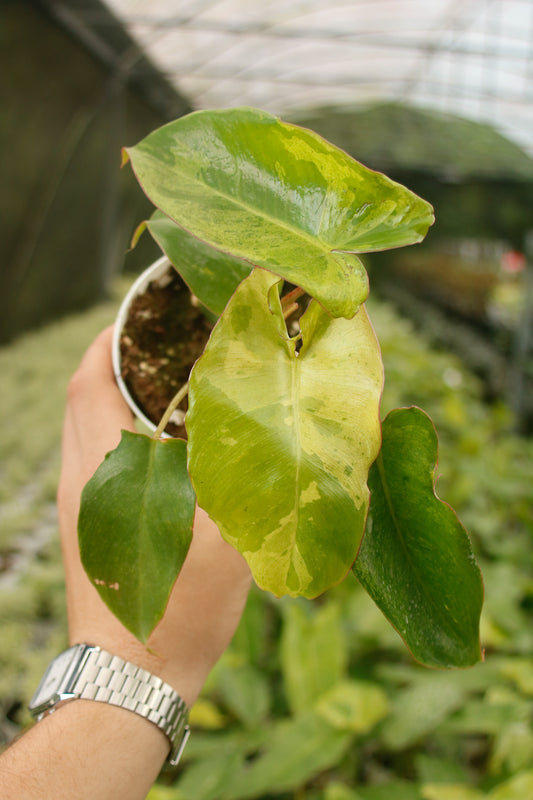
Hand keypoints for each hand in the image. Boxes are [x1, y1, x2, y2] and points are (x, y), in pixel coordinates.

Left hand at [58, 326, 251, 705]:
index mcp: (105, 471)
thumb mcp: (224, 537)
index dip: (111, 340)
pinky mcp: (85, 528)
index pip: (91, 382)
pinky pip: (95, 459)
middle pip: (84, 397)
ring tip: (168, 384)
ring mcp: (77, 506)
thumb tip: (275, 429)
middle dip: (117, 361)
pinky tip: (163, 445)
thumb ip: (246, 478)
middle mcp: (80, 480)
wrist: (130, 684)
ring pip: (86, 428)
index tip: (143, 314)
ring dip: (117, 397)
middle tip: (167, 344)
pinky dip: (118, 433)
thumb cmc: (178, 612)